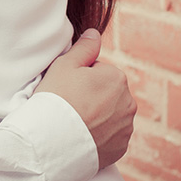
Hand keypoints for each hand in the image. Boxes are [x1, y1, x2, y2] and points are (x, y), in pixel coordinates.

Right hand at [35, 29, 135, 168]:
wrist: (52, 142)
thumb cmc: (56, 99)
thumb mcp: (64, 65)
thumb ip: (84, 47)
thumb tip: (95, 33)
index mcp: (117, 78)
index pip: (99, 71)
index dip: (80, 79)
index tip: (68, 89)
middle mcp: (128, 102)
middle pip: (107, 93)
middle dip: (93, 96)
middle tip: (70, 105)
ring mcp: (126, 127)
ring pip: (110, 115)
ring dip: (98, 116)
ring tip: (75, 122)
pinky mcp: (121, 147)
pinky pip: (110, 136)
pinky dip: (99, 135)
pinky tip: (82, 136)